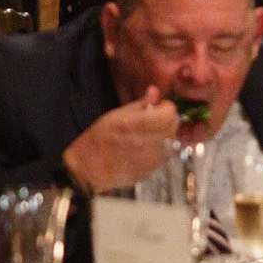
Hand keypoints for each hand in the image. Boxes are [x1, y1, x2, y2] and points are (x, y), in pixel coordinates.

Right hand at [61, 91, 178, 194]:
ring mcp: (150, 159)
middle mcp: (146, 142)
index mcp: (135, 125)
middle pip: (173, 127)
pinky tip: (141, 150)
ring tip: (144, 136)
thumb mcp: (115, 115)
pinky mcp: (151, 171)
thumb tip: (155, 91)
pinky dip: (157, 150)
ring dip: (163, 136)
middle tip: (153, 121)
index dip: (167, 108)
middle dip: (167, 121)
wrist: (88, 169)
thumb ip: (139, 104)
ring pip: (170, 141)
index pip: (169, 114)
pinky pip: (163, 156)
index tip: (158, 108)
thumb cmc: (99, 138)